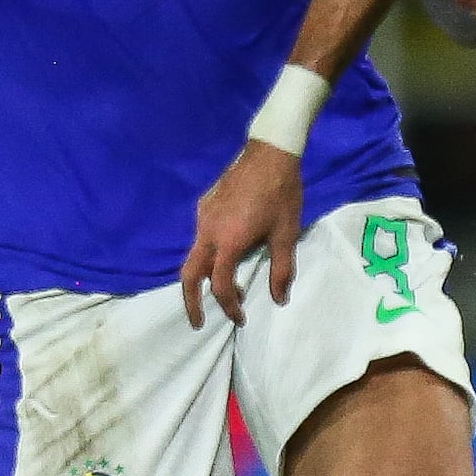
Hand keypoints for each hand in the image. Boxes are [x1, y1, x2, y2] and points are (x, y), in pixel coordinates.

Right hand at [179, 139, 306, 327]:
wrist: (269, 153)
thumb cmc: (281, 195)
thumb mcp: (286, 235)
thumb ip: (281, 270)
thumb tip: (279, 299)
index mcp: (228, 242)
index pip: (221, 285)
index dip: (229, 306)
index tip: (240, 318)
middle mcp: (208, 232)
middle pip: (189, 274)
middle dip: (191, 302)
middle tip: (198, 322)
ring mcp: (203, 217)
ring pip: (194, 255)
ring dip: (204, 278)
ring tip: (224, 290)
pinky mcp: (205, 205)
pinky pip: (201, 237)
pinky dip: (209, 255)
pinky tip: (227, 255)